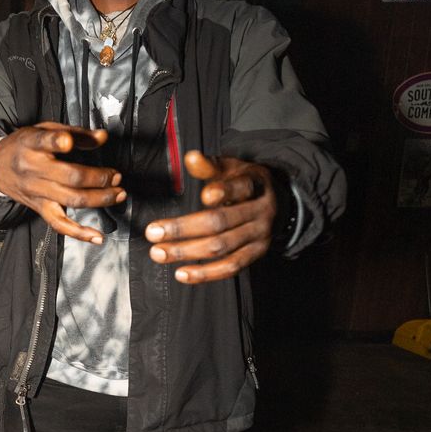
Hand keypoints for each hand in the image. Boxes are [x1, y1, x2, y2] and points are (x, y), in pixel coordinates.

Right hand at [0, 122, 126, 244]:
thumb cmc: (24, 146)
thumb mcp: (44, 129)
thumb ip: (75, 132)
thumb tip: (102, 137)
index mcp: (32, 145)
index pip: (43, 142)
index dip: (56, 141)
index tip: (67, 141)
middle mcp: (33, 169)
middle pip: (70, 176)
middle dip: (98, 177)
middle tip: (116, 175)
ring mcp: (37, 192)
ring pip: (71, 200)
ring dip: (99, 199)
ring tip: (118, 194)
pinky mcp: (40, 208)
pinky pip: (60, 224)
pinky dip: (79, 233)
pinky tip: (96, 237)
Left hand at [144, 152, 276, 283]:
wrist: (277, 204)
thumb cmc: (244, 183)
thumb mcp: (232, 169)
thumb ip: (210, 166)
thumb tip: (190, 157)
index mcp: (255, 185)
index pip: (242, 188)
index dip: (224, 191)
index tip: (204, 196)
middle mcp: (260, 212)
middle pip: (221, 222)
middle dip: (184, 229)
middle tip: (153, 232)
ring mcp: (259, 236)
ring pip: (222, 247)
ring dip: (187, 252)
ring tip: (158, 252)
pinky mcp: (255, 255)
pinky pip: (230, 268)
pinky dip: (205, 274)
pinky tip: (181, 273)